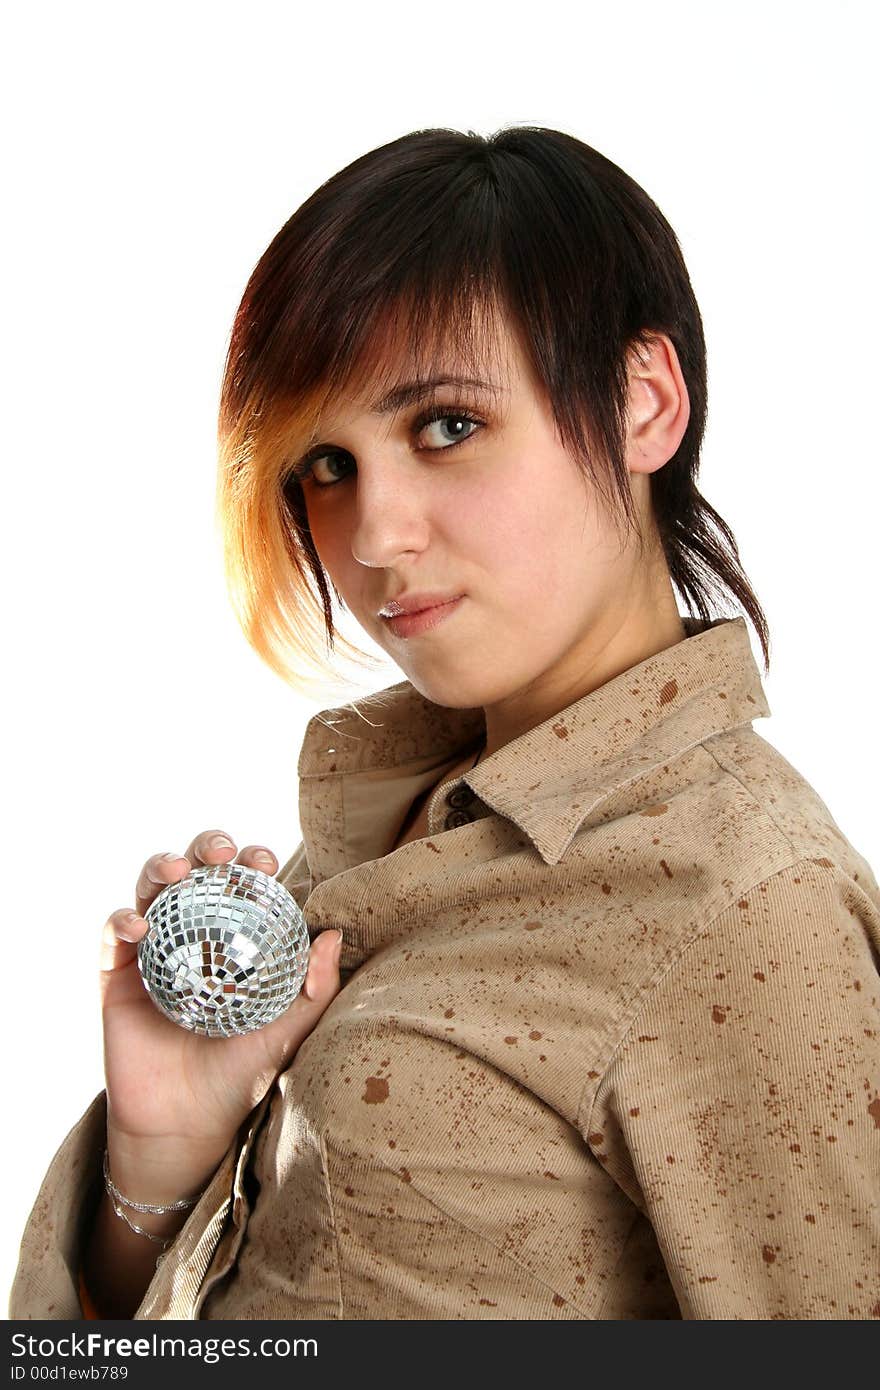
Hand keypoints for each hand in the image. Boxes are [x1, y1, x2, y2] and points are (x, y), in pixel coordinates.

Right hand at [99, 829, 340, 1202]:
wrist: (185, 1124)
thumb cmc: (240, 1075)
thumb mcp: (287, 1031)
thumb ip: (314, 988)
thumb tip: (333, 936)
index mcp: (235, 941)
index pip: (242, 886)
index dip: (251, 863)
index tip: (263, 862)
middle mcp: (194, 937)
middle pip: (196, 872)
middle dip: (207, 846)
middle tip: (223, 852)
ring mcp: (154, 952)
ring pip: (151, 888)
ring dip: (161, 865)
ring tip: (177, 869)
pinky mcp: (117, 975)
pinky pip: (113, 934)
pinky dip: (122, 919)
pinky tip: (139, 926)